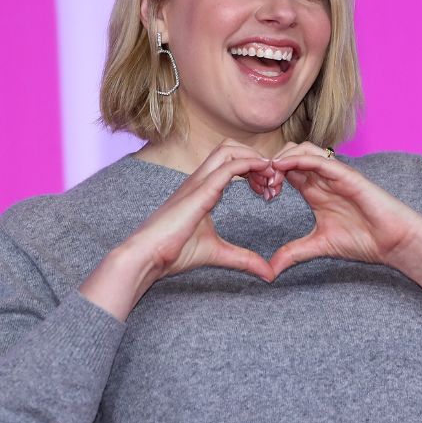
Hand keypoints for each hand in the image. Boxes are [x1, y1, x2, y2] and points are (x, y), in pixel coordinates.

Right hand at [120, 139, 278, 283]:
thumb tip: (268, 274)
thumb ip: (243, 259)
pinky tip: (264, 175)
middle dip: (256, 158)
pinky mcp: (199, 191)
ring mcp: (197, 182)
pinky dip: (249, 165)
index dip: (255, 170)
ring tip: (272, 180)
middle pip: (230, 148)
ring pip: (228, 150)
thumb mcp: (218, 254)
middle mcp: (199, 180)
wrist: (146, 257)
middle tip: (274, 183)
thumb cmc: (172, 253)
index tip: (270, 191)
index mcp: (202, 189)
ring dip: (254, 159)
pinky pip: (227, 167)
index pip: (231, 163)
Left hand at [268, 143, 421, 278]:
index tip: (258, 193)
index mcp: (314, 191)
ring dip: (282, 158)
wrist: (393, 242)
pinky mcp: (347, 174)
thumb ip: (294, 253)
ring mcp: (335, 174)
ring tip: (270, 176)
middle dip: (271, 165)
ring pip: (302, 150)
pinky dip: (300, 159)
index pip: (285, 172)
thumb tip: (270, 270)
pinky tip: (284, 167)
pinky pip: (320, 159)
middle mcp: (322, 178)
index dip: (267, 176)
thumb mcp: (319, 246)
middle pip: (289, 155)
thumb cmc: (363, 241)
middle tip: (260, 184)